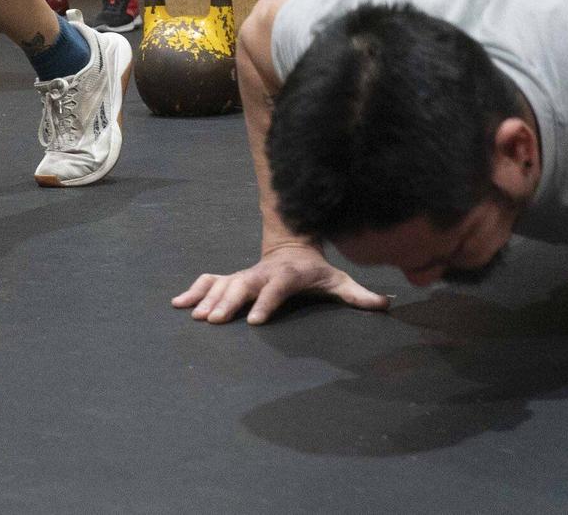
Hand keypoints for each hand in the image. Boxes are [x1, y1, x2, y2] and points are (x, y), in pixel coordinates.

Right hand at [172, 241, 391, 324]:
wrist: (292, 245)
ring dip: (207, 299)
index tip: (254, 321)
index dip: (266, 304)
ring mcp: (245, 274)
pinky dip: (193, 290)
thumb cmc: (317, 270)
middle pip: (242, 286)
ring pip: (222, 284)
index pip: (276, 289)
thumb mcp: (339, 280)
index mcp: (288, 275)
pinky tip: (177, 303)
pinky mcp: (234, 277)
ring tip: (193, 315)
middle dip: (227, 302)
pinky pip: (210, 281)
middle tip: (213, 320)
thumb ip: (360, 295)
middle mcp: (262, 273)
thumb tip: (389, 305)